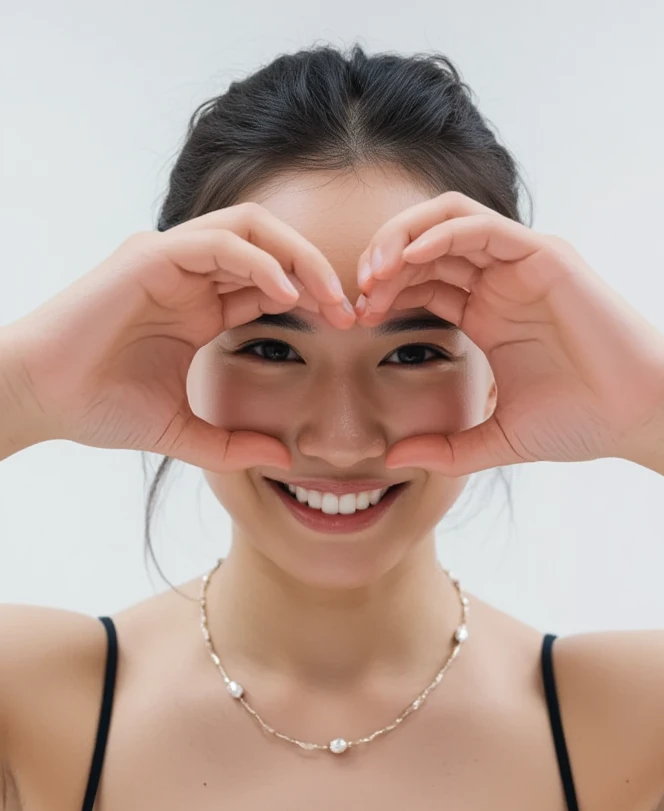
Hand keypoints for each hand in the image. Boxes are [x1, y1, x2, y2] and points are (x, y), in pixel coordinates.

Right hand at [3, 203, 353, 470]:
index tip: (349, 331)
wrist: (42, 399)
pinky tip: (286, 296)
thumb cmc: (98, 408)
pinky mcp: (151, 255)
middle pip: (273, 248)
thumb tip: (279, 459)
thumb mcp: (180, 432)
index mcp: (201, 308)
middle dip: (319, 273)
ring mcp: (171, 260)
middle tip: (352, 312)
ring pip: (253, 229)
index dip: (315, 301)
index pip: (272, 284)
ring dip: (300, 259)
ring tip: (329, 300)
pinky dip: (260, 261)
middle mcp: (191, 276)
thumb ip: (229, 445)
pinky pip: (220, 241)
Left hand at [354, 191, 663, 474]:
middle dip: (381, 263)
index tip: (354, 322)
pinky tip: (410, 260)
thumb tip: (393, 458)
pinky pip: (481, 227)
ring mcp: (521, 264)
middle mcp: (499, 282)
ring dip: (402, 240)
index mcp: (485, 313)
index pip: (420, 282)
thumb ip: (445, 449)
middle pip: (424, 246)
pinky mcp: (544, 256)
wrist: (633, 417)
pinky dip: (440, 234)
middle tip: (356, 297)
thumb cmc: (578, 424)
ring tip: (374, 274)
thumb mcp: (495, 439)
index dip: (382, 294)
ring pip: (447, 222)